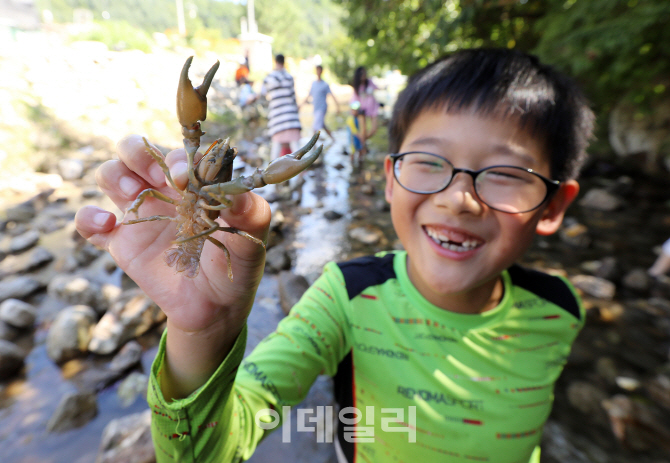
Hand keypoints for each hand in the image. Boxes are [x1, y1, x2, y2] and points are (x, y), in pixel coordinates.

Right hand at [75, 135, 270, 395]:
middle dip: (138, 154)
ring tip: (133, 194)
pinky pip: (89, 222)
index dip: (177, 157)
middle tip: (153, 178)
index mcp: (194, 183)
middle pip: (136, 151)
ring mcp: (140, 214)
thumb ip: (251, 214)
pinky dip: (89, 216)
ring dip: (115, 175)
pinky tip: (107, 225)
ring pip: (111, 174)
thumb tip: (239, 194)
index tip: (183, 178)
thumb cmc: (236, 265)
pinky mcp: (120, 242)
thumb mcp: (252, 240)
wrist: (214, 308)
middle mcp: (164, 191)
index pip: (178, 153)